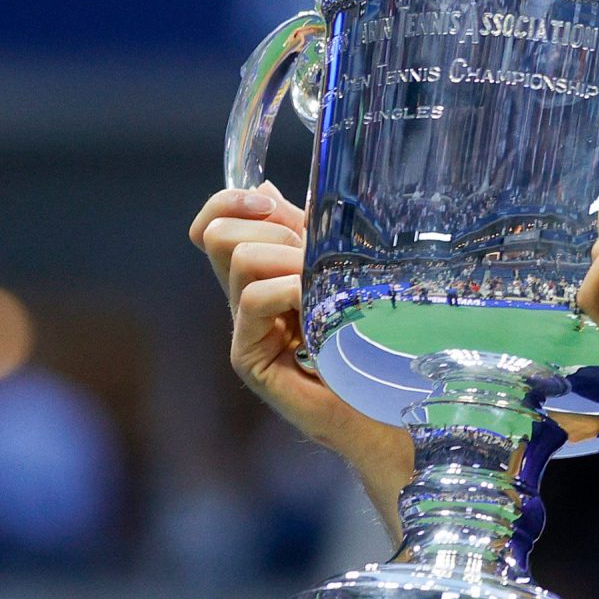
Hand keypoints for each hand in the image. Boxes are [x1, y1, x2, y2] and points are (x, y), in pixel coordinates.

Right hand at [188, 184, 413, 486]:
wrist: (384, 406)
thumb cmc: (373, 340)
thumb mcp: (342, 270)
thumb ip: (310, 235)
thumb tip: (279, 192)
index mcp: (261, 272)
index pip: (213, 223)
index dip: (230, 202)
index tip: (271, 201)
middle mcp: (244, 298)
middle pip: (219, 234)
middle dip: (272, 230)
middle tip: (313, 259)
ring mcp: (244, 328)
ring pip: (239, 258)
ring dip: (287, 259)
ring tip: (323, 287)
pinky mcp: (249, 356)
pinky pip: (254, 298)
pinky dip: (290, 289)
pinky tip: (318, 307)